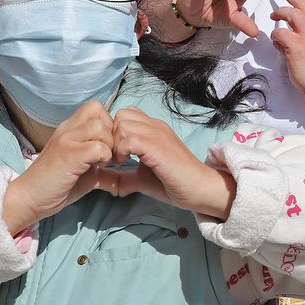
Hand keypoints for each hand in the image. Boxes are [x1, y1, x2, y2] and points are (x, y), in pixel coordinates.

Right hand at [1, 101, 115, 231]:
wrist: (29, 198)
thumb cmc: (56, 186)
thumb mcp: (84, 173)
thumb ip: (101, 169)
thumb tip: (122, 179)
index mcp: (70, 129)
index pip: (95, 108)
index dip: (108, 124)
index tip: (108, 146)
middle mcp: (67, 129)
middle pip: (98, 110)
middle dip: (111, 131)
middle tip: (109, 153)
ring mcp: (67, 140)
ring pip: (100, 126)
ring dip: (108, 144)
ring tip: (104, 161)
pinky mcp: (69, 154)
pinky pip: (98, 147)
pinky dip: (104, 157)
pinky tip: (97, 168)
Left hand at [108, 107, 234, 216]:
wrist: (199, 189)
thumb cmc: (174, 183)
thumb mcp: (141, 178)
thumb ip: (123, 177)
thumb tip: (105, 184)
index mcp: (153, 129)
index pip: (126, 114)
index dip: (114, 132)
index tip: (114, 154)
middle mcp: (155, 126)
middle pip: (121, 115)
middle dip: (112, 135)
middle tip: (116, 157)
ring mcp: (157, 134)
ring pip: (122, 123)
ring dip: (116, 143)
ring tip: (121, 161)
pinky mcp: (157, 146)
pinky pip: (129, 139)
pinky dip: (121, 151)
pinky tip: (125, 164)